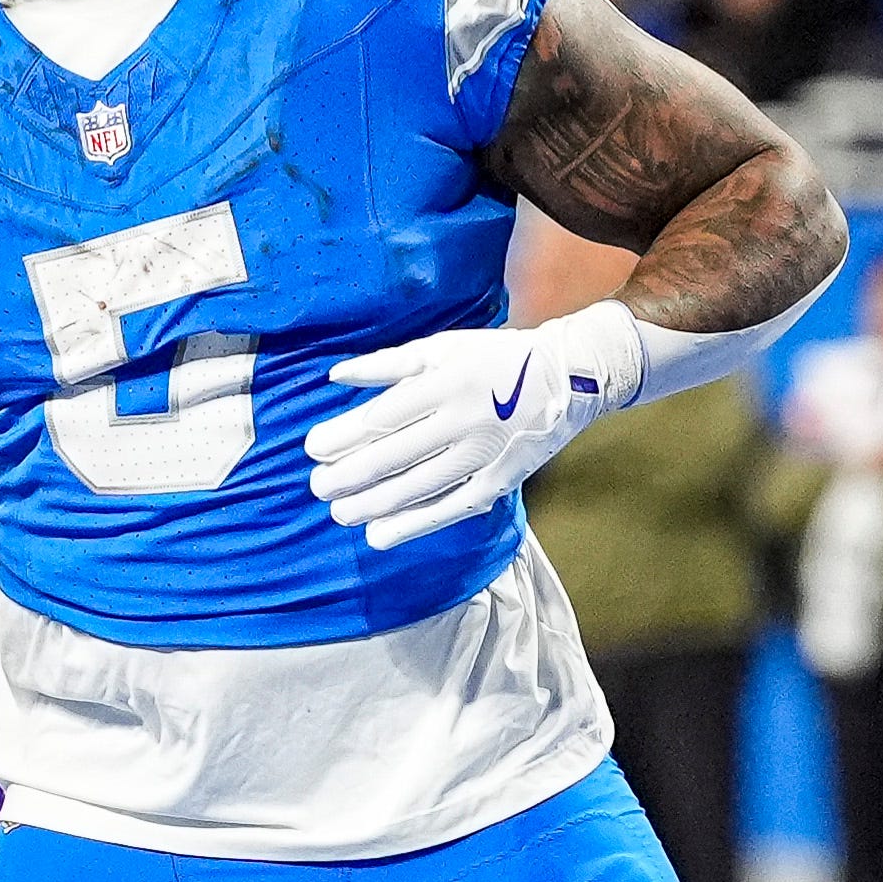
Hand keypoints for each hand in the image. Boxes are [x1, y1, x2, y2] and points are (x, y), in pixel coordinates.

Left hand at [306, 305, 636, 550]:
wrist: (569, 376)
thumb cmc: (493, 358)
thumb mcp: (440, 347)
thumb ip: (386, 364)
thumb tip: (335, 375)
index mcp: (444, 383)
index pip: (384, 417)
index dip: (345, 436)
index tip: (313, 449)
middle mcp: (463, 420)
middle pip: (396, 456)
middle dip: (351, 475)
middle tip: (318, 487)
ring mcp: (484, 454)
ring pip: (420, 486)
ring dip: (376, 504)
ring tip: (339, 514)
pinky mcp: (501, 480)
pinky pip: (453, 506)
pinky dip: (416, 523)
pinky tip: (382, 534)